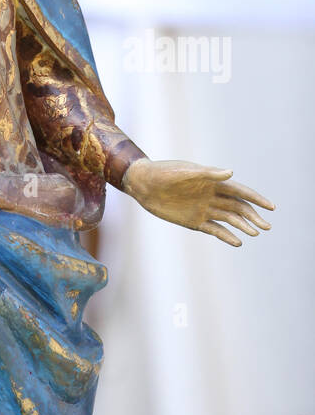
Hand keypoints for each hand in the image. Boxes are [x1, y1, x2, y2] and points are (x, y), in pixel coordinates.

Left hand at [121, 158, 273, 246]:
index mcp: (212, 181)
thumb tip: (231, 172)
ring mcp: (203, 209)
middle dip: (253, 216)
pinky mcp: (194, 221)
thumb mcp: (186, 172)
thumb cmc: (165, 172)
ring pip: (228, 219)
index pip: (240, 191)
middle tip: (266, 226)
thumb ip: (208, 174)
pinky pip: (214, 230)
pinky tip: (237, 242)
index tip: (271, 207)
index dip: (256, 198)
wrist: (143, 184)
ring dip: (242, 226)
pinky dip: (226, 236)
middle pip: (238, 207)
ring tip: (255, 233)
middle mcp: (211, 196)